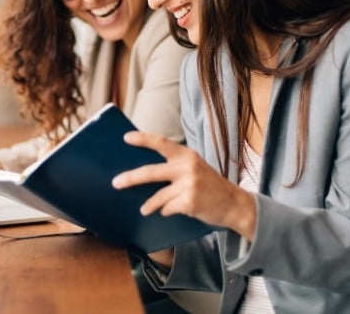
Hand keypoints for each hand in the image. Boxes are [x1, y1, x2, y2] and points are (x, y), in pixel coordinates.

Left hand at [112, 131, 256, 240]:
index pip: (161, 143)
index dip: (143, 139)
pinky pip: (168, 208)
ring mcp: (189, 185)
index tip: (126, 138)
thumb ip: (175, 166)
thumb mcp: (195, 168)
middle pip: (151, 172)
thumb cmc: (210, 185)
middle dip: (131, 178)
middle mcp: (187, 167)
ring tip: (144, 209)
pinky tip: (172, 211)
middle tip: (116, 182)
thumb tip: (144, 172)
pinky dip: (167, 211)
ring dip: (149, 205)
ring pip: (158, 196)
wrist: (234, 204)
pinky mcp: (189, 202)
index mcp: (187, 155)